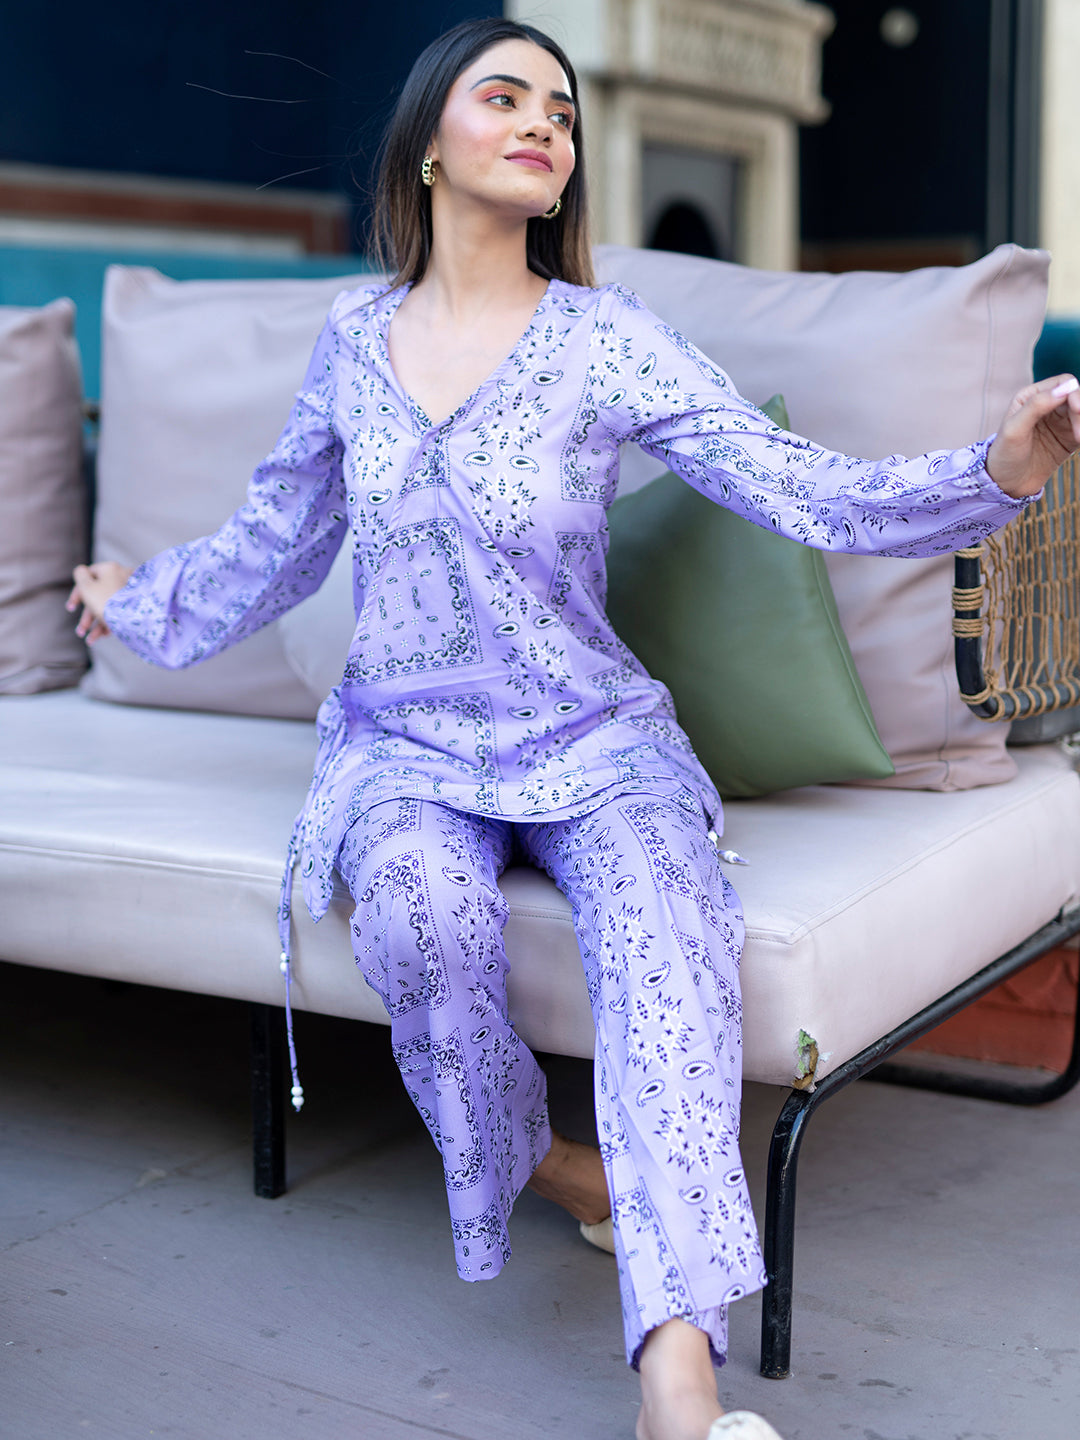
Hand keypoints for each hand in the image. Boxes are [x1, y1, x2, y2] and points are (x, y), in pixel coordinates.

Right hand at [66, 561, 134, 644]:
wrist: (137, 618)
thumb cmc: (107, 601)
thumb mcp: (87, 586)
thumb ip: (80, 575)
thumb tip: (81, 571)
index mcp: (110, 569)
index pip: (88, 576)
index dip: (77, 593)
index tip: (71, 608)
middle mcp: (122, 577)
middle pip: (98, 596)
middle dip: (87, 617)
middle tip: (80, 631)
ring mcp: (131, 592)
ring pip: (108, 606)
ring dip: (96, 625)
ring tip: (90, 641)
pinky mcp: (137, 605)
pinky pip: (120, 612)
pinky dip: (110, 623)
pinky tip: (103, 636)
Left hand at [985, 373, 1079, 497]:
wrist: (1006, 484)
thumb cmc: (1005, 455)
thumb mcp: (1014, 429)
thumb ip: (1036, 406)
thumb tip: (1065, 387)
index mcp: (1031, 396)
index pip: (1063, 383)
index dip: (1074, 393)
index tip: (1078, 410)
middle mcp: (1048, 404)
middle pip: (1077, 396)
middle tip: (1078, 434)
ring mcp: (1060, 421)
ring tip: (1078, 439)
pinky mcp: (1069, 437)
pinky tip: (1079, 441)